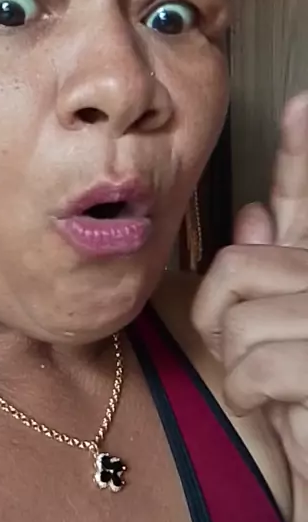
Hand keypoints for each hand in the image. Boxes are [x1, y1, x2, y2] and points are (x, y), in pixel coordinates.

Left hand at [192, 94, 307, 495]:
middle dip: (222, 321)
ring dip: (239, 369)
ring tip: (272, 392)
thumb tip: (254, 215)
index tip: (300, 105)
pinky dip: (253, 400)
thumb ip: (271, 277)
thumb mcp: (274, 345)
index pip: (307, 207)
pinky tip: (283, 414)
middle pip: (240, 268)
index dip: (301, 158)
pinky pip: (255, 367)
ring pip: (241, 320)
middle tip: (248, 361)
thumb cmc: (299, 415)